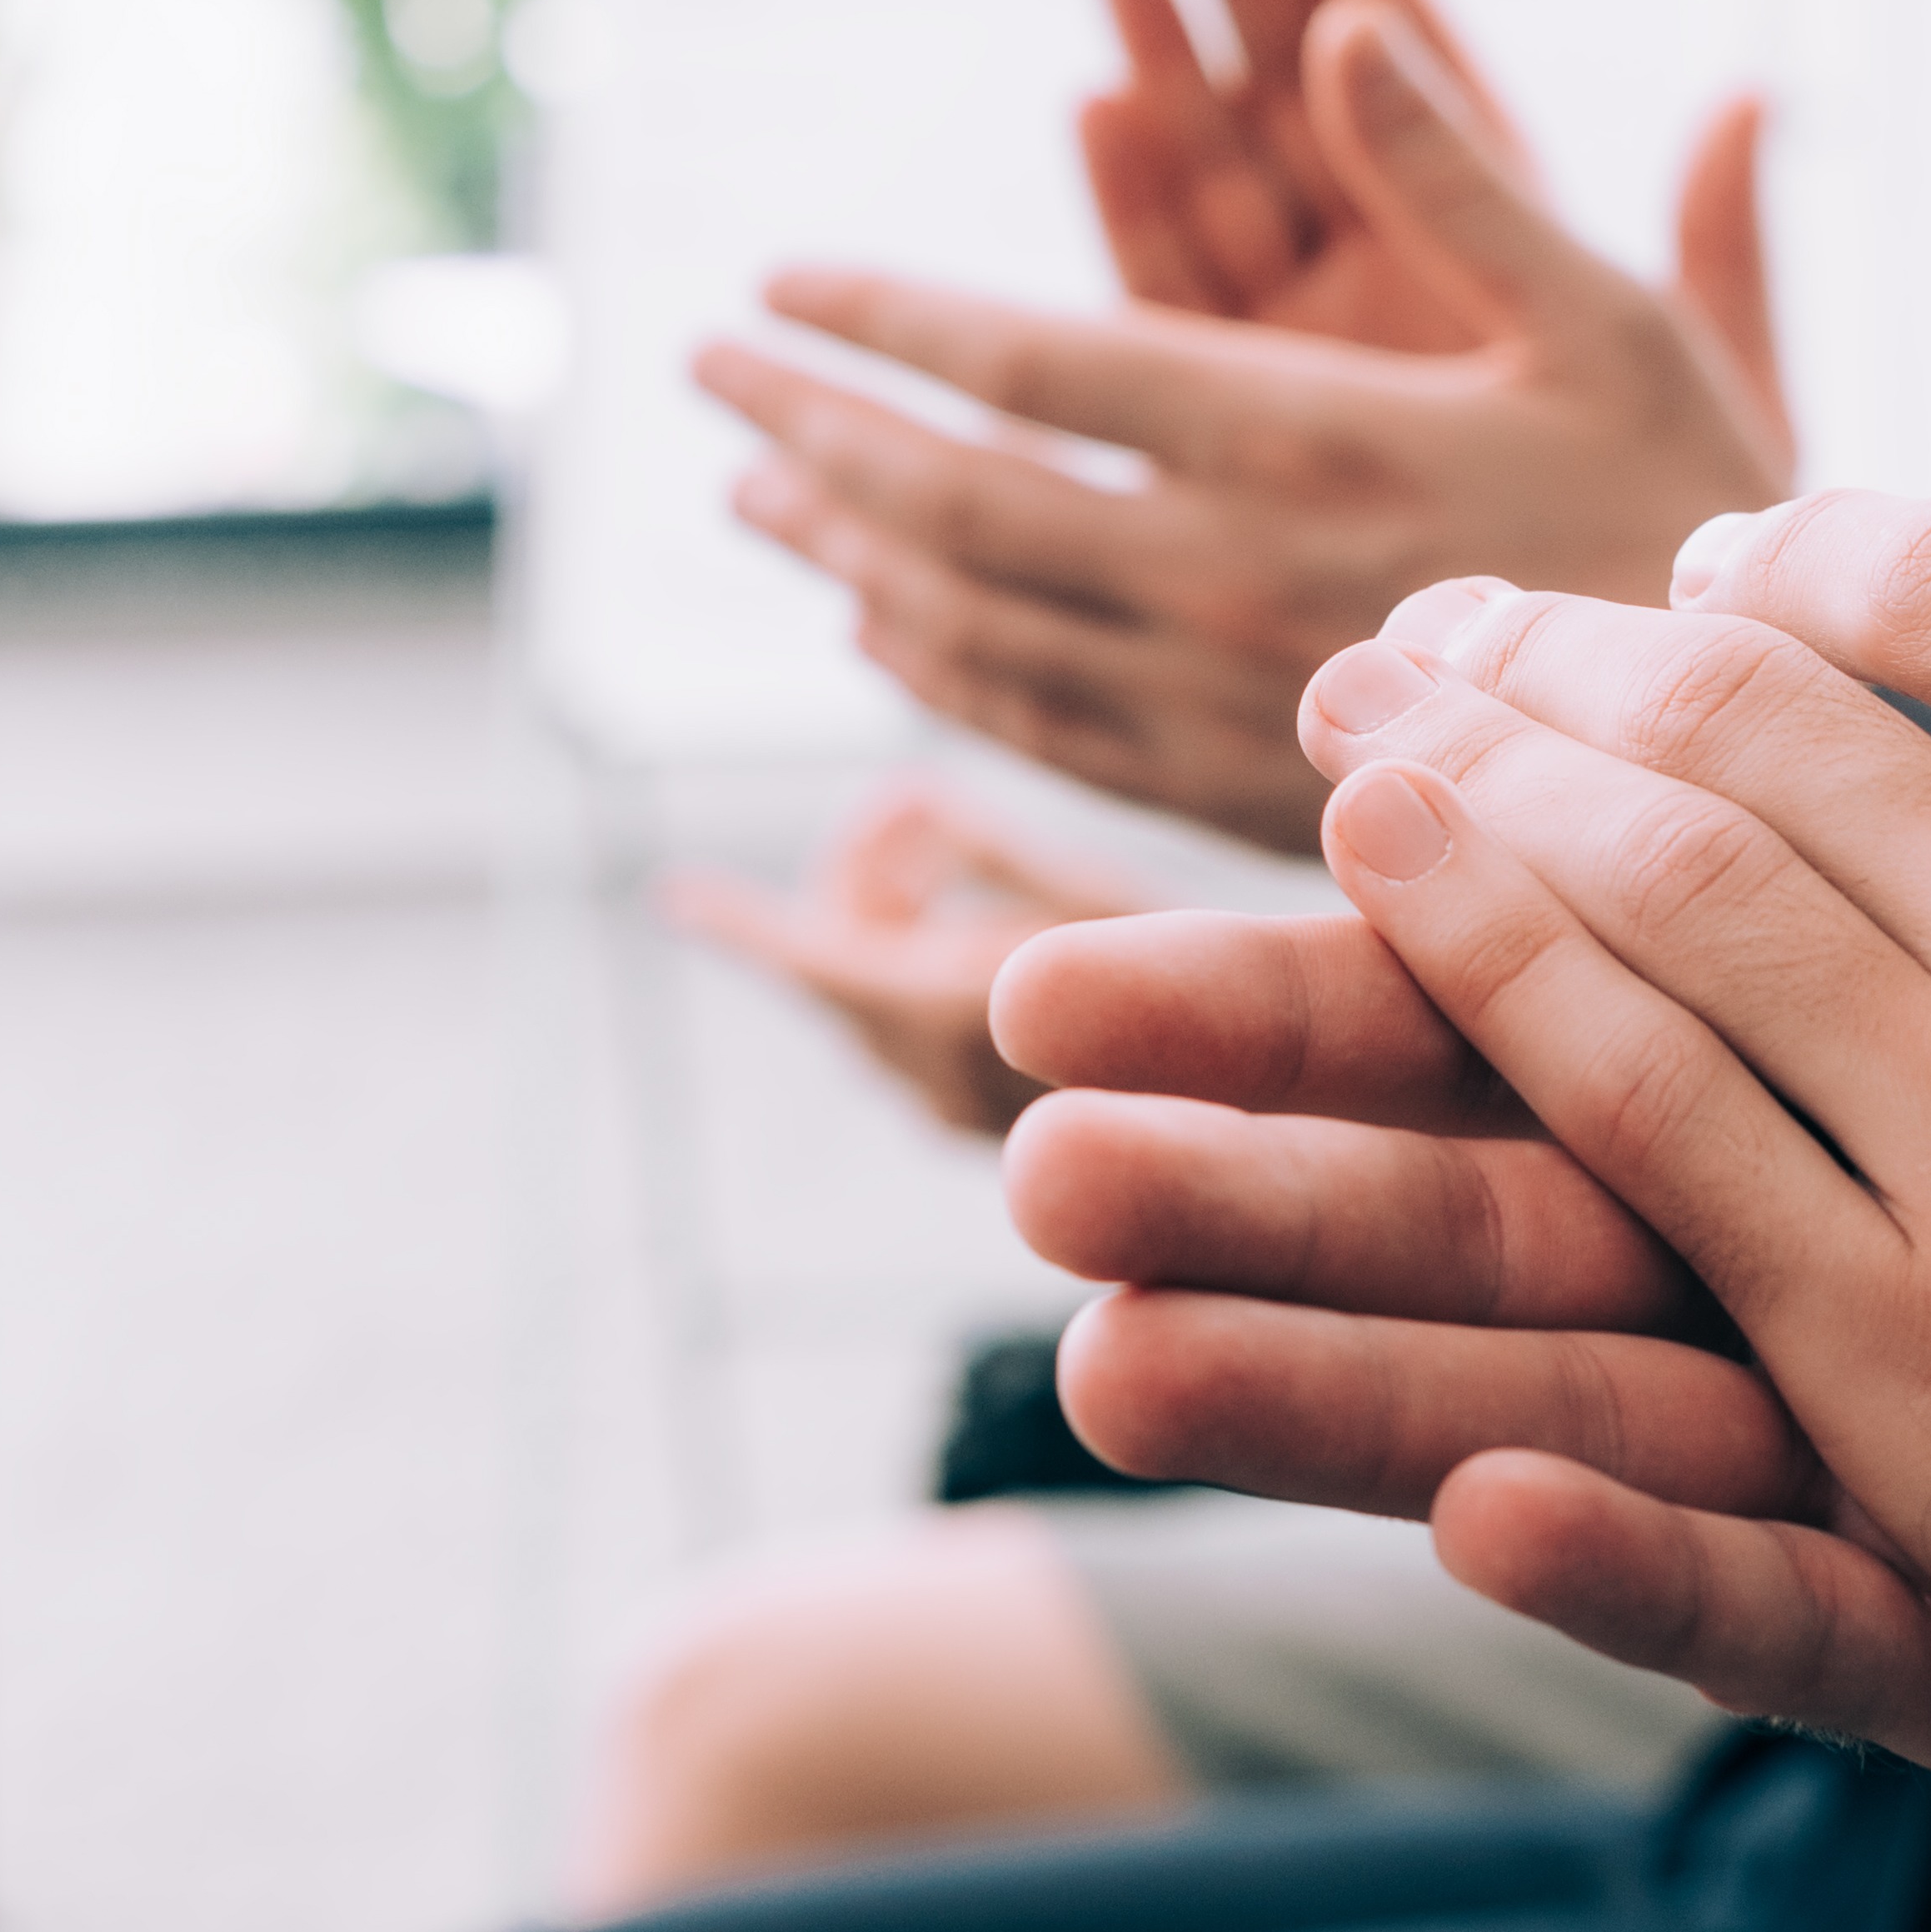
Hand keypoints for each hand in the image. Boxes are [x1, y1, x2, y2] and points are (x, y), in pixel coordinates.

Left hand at [662, 780, 1149, 1136]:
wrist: (1252, 1137)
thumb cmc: (1196, 999)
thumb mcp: (1090, 890)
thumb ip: (978, 842)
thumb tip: (904, 794)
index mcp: (937, 1012)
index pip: (804, 955)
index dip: (737, 921)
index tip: (678, 897)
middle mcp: (920, 1076)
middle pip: (839, 954)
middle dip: (873, 883)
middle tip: (950, 841)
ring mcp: (942, 1111)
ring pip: (872, 998)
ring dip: (907, 931)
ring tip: (1005, 904)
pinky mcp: (966, 1126)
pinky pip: (912, 1038)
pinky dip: (933, 982)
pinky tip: (1018, 966)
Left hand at [700, 0, 1795, 853]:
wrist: (1752, 770)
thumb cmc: (1696, 512)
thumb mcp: (1610, 318)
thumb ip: (1459, 173)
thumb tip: (1336, 22)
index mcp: (1301, 442)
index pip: (1025, 369)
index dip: (879, 318)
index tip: (770, 281)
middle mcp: (1228, 583)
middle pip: (953, 499)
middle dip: (811, 426)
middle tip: (703, 373)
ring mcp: (1219, 707)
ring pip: (970, 624)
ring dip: (843, 547)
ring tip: (754, 492)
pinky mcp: (1234, 796)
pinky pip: (1035, 729)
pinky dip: (934, 669)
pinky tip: (878, 626)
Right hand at [1078, 0, 1788, 458]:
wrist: (1627, 664)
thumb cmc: (1682, 529)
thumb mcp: (1700, 394)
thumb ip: (1722, 242)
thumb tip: (1754, 90)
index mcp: (1482, 262)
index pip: (1406, 80)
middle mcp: (1376, 294)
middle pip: (1286, 105)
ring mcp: (1291, 351)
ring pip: (1213, 174)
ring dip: (1170, 46)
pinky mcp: (1239, 411)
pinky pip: (1177, 284)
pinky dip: (1137, 188)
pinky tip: (1093, 102)